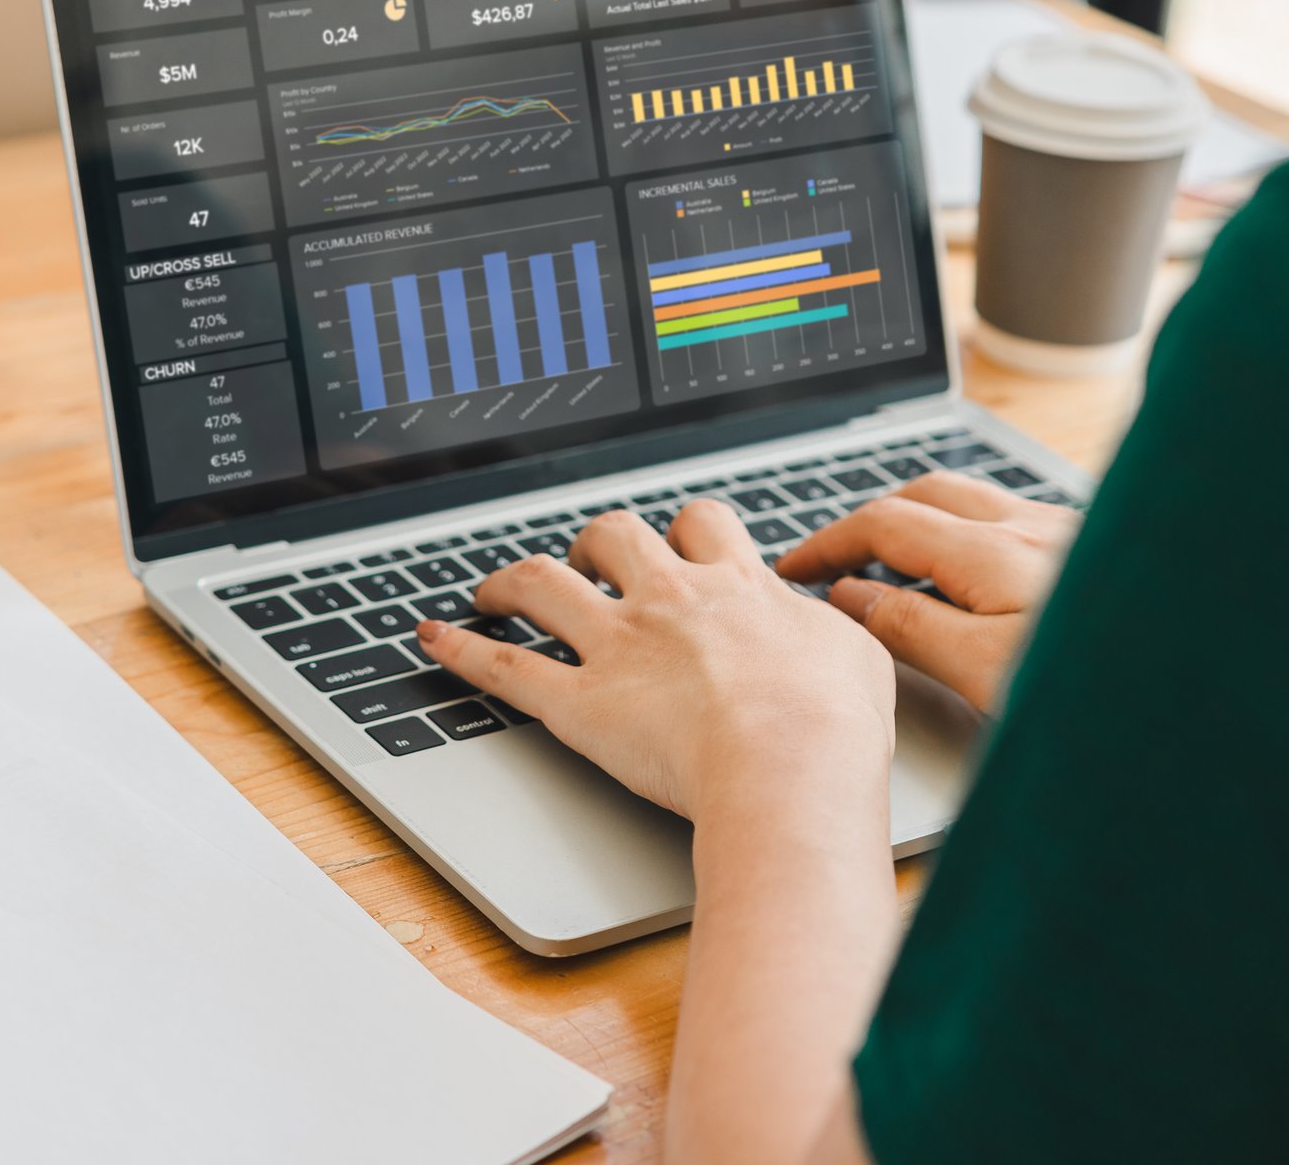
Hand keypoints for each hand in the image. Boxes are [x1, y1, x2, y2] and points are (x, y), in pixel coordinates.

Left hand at [417, 503, 896, 822]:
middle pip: (618, 534)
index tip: (686, 540)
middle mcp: (669, 600)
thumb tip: (822, 624)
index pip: (705, 525)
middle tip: (592, 558)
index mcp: (736, 586)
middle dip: (599, 540)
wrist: (789, 764)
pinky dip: (461, 651)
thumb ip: (826, 630)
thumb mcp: (856, 656)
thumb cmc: (834, 724)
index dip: (689, 528)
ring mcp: (617, 647)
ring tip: (496, 586)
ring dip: (513, 578)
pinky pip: (506, 667)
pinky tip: (432, 639)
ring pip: (545, 584)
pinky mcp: (579, 703)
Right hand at [776, 473, 1079, 714]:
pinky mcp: (1098, 554)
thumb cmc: (1103, 689)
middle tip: (834, 562)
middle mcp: (1032, 525)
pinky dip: (969, 535)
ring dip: (921, 524)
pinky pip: (1013, 521)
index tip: (794, 570)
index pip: (884, 524)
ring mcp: (1070, 534)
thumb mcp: (986, 672)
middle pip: (926, 497)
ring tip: (892, 566)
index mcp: (994, 551)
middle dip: (869, 523)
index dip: (829, 544)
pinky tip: (974, 579)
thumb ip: (912, 628)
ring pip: (973, 503)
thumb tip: (850, 596)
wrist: (1219, 695)